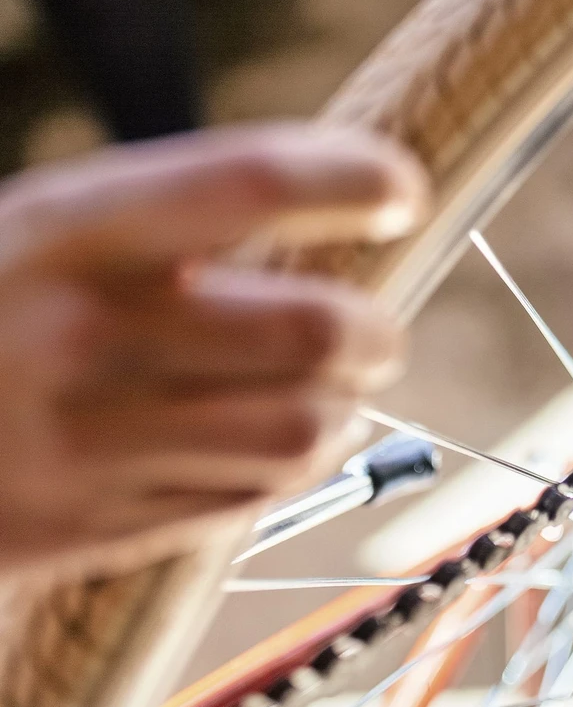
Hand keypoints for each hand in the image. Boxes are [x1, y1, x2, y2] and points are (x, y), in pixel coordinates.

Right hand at [0, 124, 426, 580]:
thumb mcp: (28, 231)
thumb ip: (154, 228)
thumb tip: (324, 219)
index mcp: (56, 229)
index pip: (244, 181)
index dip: (346, 177)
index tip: (401, 189)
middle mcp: (75, 332)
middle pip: (312, 330)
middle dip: (376, 331)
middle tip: (378, 329)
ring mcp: (79, 442)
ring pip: (301, 430)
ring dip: (342, 409)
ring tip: (334, 391)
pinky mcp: (80, 529)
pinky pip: (241, 500)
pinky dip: (280, 471)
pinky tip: (264, 445)